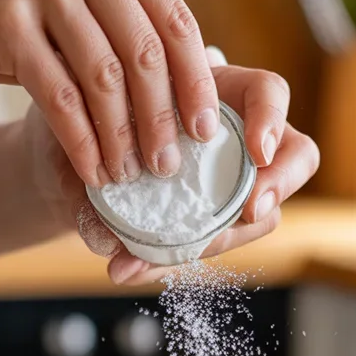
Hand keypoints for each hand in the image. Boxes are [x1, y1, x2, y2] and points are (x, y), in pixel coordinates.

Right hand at [0, 0, 218, 188]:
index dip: (195, 80)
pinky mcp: (4, 21)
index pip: (173, 17)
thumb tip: (193, 94)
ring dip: (122, 138)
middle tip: (168, 166)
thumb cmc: (5, 21)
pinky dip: (82, 142)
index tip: (206, 130)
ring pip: (104, 78)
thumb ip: (122, 27)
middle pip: (144, 50)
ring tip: (128, 175)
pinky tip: (92, 171)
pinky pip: (61, 97)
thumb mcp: (71, 6)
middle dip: (161, 118)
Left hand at [28, 51, 319, 283]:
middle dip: (280, 185)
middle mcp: (233, 134)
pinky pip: (211, 244)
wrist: (60, 158)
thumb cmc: (77, 119)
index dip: (272, 119)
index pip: (268, 92)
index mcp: (211, 89)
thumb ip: (92, 159)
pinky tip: (127, 266)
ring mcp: (228, 180)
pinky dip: (170, 259)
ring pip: (259, 214)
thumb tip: (105, 232)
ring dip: (214, 241)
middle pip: (295, 155)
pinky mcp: (208, 219)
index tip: (257, 151)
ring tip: (144, 258)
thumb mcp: (76, 124)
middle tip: (248, 212)